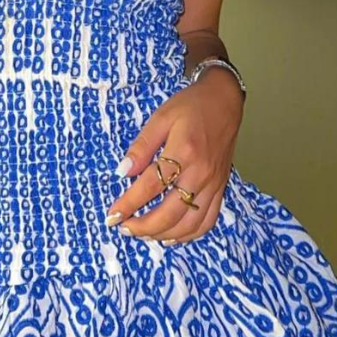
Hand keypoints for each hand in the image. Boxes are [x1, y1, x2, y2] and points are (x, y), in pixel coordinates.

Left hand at [105, 68, 244, 243]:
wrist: (224, 101)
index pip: (151, 185)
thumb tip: (122, 171)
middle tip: (124, 227)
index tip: (112, 215)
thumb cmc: (190, 107)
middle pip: (171, 212)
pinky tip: (171, 236)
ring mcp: (213, 184)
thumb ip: (142, 146)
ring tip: (142, 234)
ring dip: (163, 234)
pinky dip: (189, 235)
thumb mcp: (161, 117)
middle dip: (144, 226)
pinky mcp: (221, 188)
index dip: (129, 203)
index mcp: (183, 151)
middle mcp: (200, 172)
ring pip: (189, 223)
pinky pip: (208, 221)